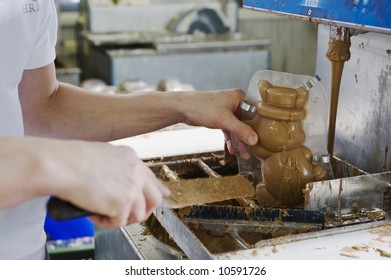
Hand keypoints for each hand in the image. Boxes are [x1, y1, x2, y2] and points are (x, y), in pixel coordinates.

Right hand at [48, 140, 169, 226]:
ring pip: (139, 214)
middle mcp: (136, 172)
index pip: (151, 178)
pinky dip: (106, 223)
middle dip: (145, 210)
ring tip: (104, 214)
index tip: (162, 195)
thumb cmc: (71, 160)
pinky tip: (93, 215)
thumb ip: (118, 167)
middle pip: (155, 198)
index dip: (156, 190)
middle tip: (129, 214)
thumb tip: (123, 182)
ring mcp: (131, 188)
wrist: (61, 165)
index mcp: (131, 158)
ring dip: (123, 218)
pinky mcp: (122, 204)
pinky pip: (120, 222)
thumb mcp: (103, 156)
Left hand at [178, 88, 257, 156]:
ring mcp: (227, 111)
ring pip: (237, 128)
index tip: (263, 139)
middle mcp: (234, 102)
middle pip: (246, 122)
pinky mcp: (219, 118)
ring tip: (245, 155)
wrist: (182, 108)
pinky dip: (231, 139)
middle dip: (249, 137)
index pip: (254, 112)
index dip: (259, 126)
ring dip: (240, 141)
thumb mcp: (224, 120)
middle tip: (254, 151)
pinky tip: (232, 150)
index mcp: (239, 97)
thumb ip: (240, 130)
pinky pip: (229, 130)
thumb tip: (254, 140)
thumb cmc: (202, 107)